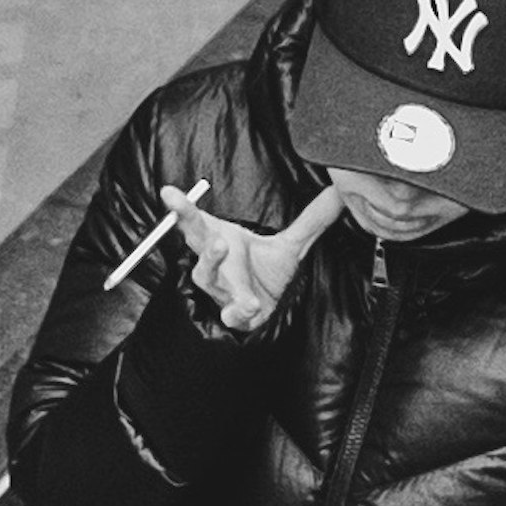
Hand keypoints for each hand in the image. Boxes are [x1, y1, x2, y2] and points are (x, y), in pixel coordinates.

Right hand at [173, 181, 344, 336]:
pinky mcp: (233, 314)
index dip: (182, 205)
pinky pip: (231, 312)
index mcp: (222, 240)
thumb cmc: (264, 275)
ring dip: (210, 261)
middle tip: (186, 211)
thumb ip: (312, 220)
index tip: (168, 191)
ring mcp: (221, 289)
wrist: (266, 312)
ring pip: (206, 275)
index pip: (198, 219)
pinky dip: (238, 310)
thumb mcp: (291, 245)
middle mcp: (216, 263)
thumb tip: (337, 193)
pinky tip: (247, 307)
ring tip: (220, 245)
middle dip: (187, 224)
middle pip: (195, 240)